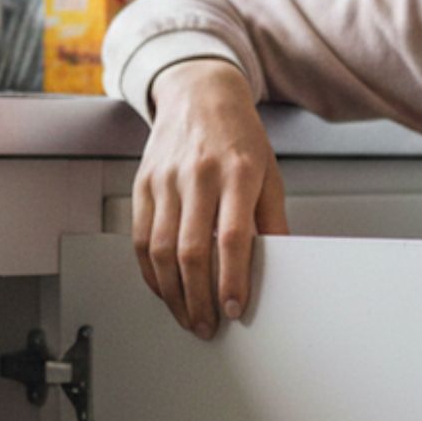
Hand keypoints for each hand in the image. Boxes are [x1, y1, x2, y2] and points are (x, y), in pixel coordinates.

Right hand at [136, 59, 289, 339]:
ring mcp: (167, 179)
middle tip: (208, 326)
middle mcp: (199, 175)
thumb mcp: (269, 173)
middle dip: (199, 298)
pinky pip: (141, 238)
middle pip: (192, 250)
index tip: (234, 309)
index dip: (233, 279)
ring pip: (161, 250)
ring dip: (173, 293)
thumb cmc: (239, 136)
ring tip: (187, 316)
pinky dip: (150, 272)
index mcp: (238, 172)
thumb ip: (272, 221)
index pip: (233, 236)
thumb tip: (280, 264)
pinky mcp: (143, 183)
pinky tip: (164, 289)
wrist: (200, 94)